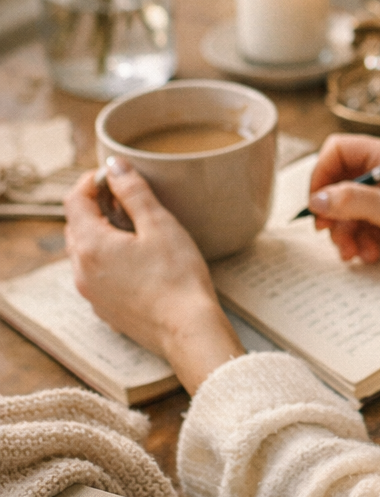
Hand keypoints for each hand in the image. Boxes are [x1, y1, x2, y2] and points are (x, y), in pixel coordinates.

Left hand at [64, 160, 242, 393]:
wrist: (187, 330)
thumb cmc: (178, 277)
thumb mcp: (159, 225)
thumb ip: (134, 192)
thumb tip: (115, 166)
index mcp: (91, 245)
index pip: (75, 200)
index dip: (91, 181)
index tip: (114, 174)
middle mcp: (82, 270)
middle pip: (76, 225)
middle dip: (95, 205)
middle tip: (125, 196)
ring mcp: (92, 293)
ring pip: (84, 251)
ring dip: (100, 232)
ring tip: (132, 226)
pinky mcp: (105, 308)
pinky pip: (95, 274)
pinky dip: (107, 257)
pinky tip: (136, 258)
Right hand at [308, 135, 379, 283]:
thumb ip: (353, 201)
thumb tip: (316, 200)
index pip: (339, 150)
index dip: (322, 175)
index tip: (318, 205)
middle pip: (340, 183)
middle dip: (334, 212)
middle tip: (332, 235)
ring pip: (350, 209)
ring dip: (347, 232)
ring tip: (355, 253)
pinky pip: (365, 227)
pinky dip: (362, 241)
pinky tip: (372, 256)